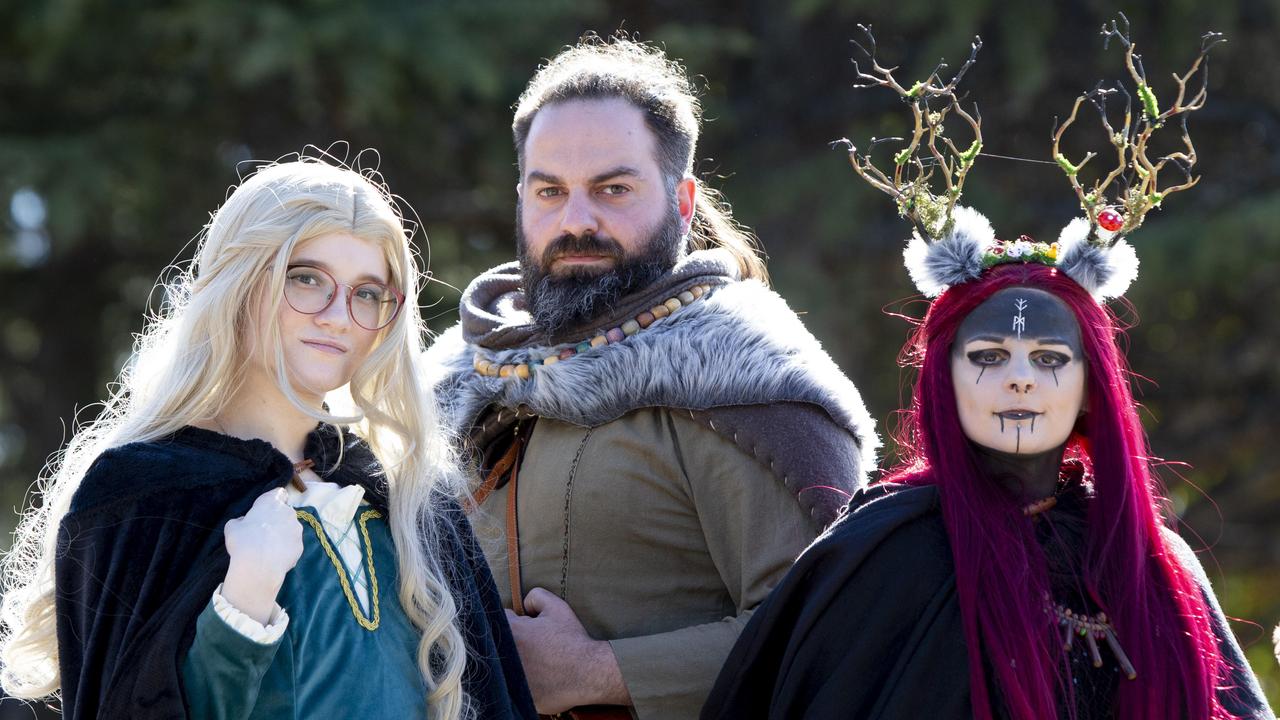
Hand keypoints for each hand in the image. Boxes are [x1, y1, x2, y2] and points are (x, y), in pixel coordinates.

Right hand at [221, 488, 302, 623]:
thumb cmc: (242, 541)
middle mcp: (288, 512)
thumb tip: (245, 522)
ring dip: (283, 535)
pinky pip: (293, 545)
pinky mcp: (300, 546)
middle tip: (263, 533)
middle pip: (285, 512)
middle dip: (277, 520)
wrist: (258, 565)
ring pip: (291, 529)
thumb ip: (240, 521)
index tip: (267, 510)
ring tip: (269, 548)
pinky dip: (286, 549)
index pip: (279, 493)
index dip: (274, 500)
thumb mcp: (232, 527)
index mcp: (271, 502)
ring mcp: (297, 530)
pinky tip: (274, 558)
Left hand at [504, 587, 631, 713]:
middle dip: (512, 642)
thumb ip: (535, 597)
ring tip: (535, 664)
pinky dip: (521, 682)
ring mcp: (509, 677)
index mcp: (511, 630)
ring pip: (503, 665)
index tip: (528, 629)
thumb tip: (523, 605)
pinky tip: (538, 679)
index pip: (499, 620)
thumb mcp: (557, 607)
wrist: (587, 672)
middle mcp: (504, 654)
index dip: (516, 623)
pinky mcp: (516, 696)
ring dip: (513, 662)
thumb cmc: (572, 639)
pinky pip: (513, 687)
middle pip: (498, 643)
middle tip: (532, 647)